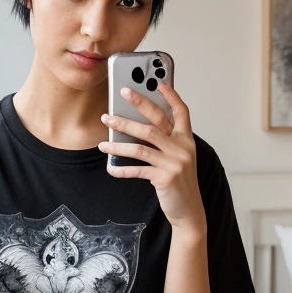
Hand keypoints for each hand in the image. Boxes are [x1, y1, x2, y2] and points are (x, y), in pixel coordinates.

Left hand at [98, 82, 205, 233]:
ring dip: (118, 142)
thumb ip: (163, 142)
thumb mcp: (176, 157)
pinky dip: (121, 169)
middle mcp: (182, 148)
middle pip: (155, 122)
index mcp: (186, 139)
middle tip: (117, 98)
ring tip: (103, 141)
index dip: (171, 95)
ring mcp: (174, 162)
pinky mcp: (165, 177)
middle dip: (135, 107)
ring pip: (141, 145)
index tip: (158, 82)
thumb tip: (132, 128)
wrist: (189, 210)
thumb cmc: (179, 181)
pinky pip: (137, 169)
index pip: (181, 111)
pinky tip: (110, 168)